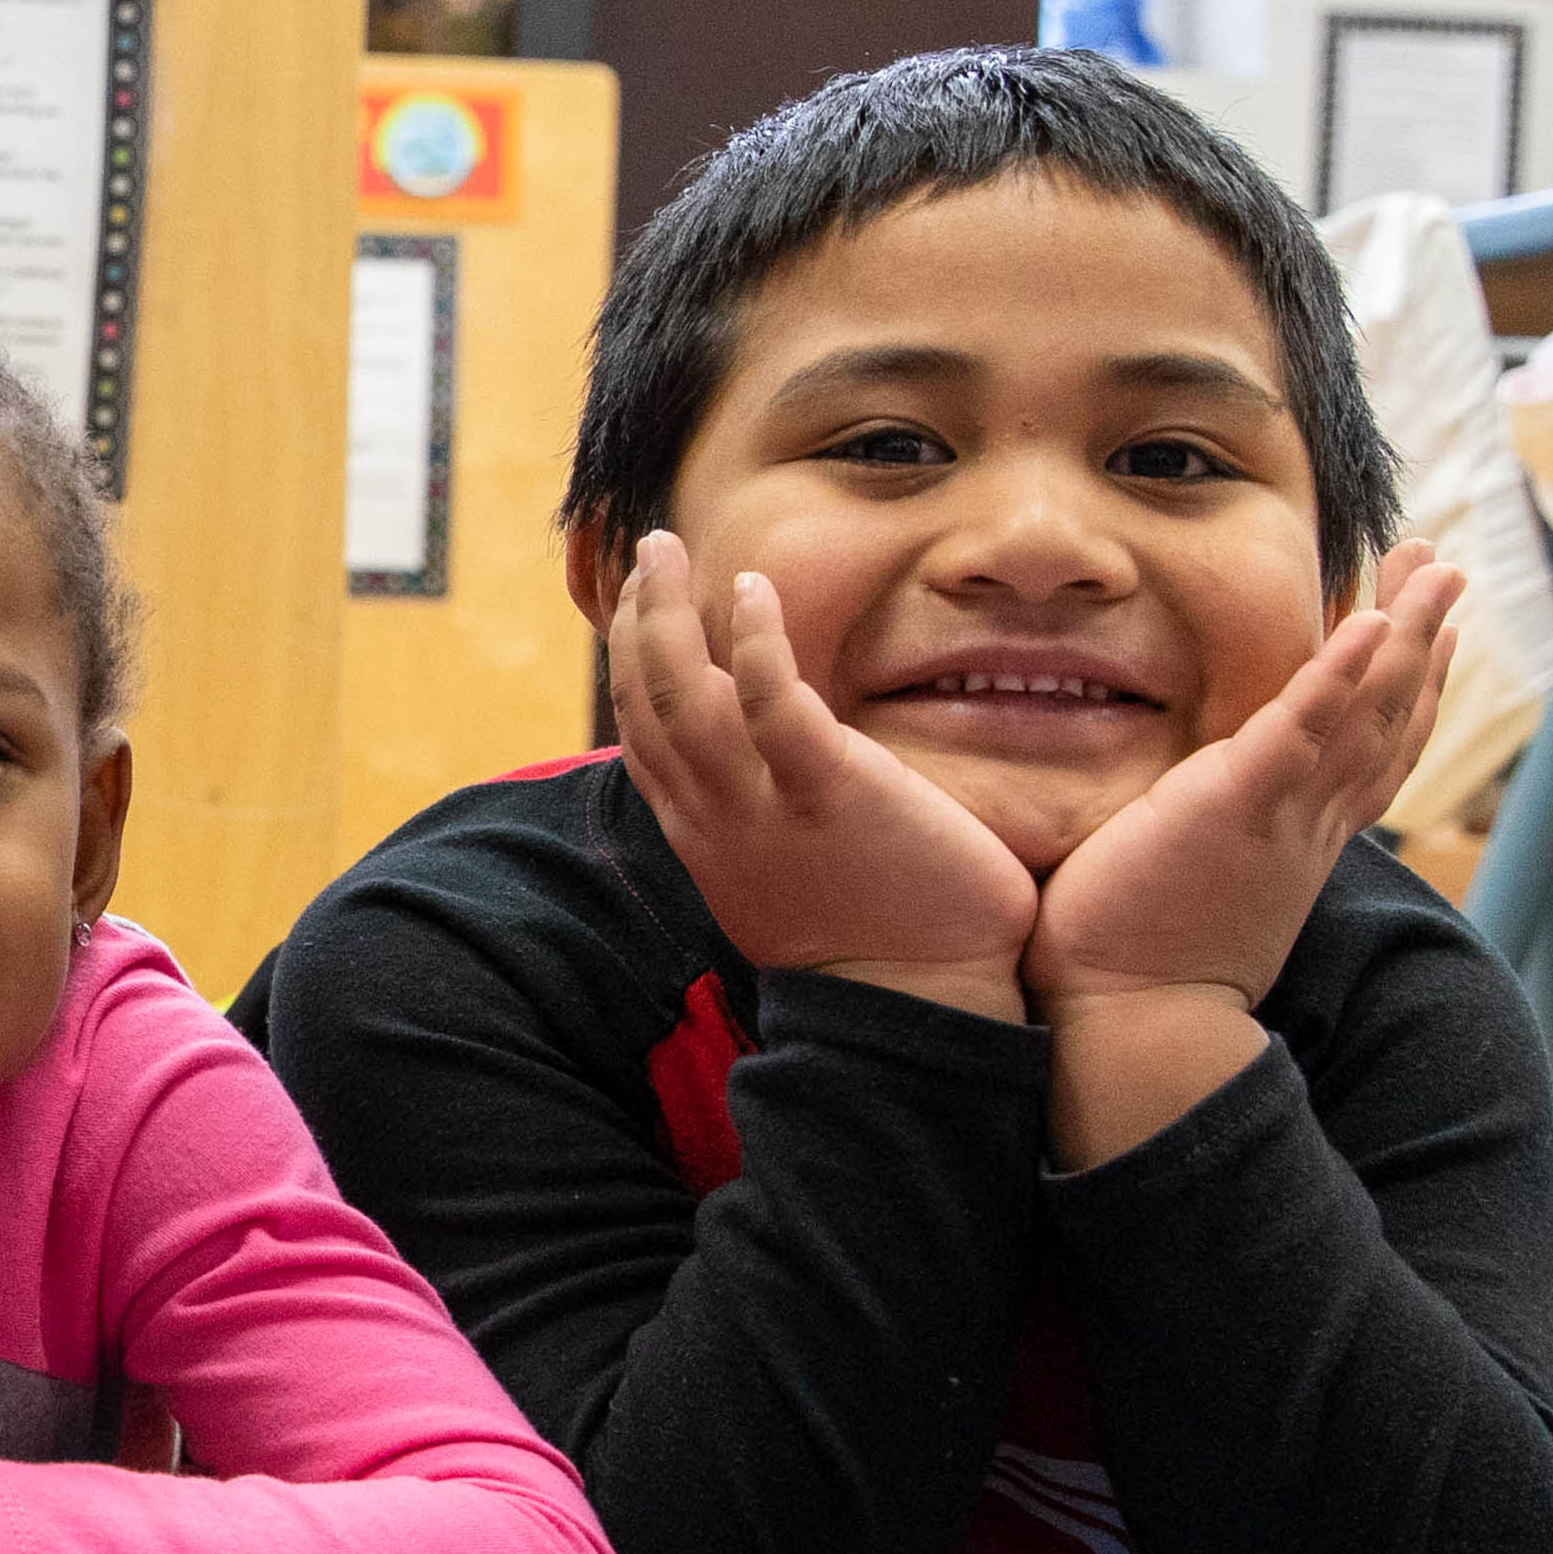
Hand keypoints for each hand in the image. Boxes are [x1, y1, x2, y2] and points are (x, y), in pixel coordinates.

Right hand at [604, 530, 1037, 1014]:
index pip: (644, 737)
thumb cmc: (879, 947)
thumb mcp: (791, 881)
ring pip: (683, 694)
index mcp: (707, 837)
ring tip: (668, 547)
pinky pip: (770, 703)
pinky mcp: (827, 794)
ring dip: (667, 612)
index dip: (630, 663)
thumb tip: (775, 777)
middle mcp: (715, 819)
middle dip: (635, 619)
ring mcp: (762, 809)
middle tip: (649, 549)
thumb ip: (769, 822)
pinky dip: (753, 641)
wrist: (921, 1006)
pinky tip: (752, 589)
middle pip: (645, 703)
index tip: (639, 606)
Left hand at [1023, 545, 1460, 1018]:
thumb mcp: (1192, 880)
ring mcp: (1283, 813)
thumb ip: (1208, 838)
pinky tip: (1372, 620)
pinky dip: (1341, 673)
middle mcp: (1309, 822)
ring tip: (1436, 565)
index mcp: (1297, 839)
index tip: (1425, 632)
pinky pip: (1303, 727)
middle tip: (1445, 567)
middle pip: (1387, 716)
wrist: (1127, 1024)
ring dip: (1406, 632)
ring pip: (1367, 709)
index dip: (1405, 691)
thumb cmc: (1133, 960)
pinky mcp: (1239, 803)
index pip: (1368, 752)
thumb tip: (1187, 815)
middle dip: (1422, 637)